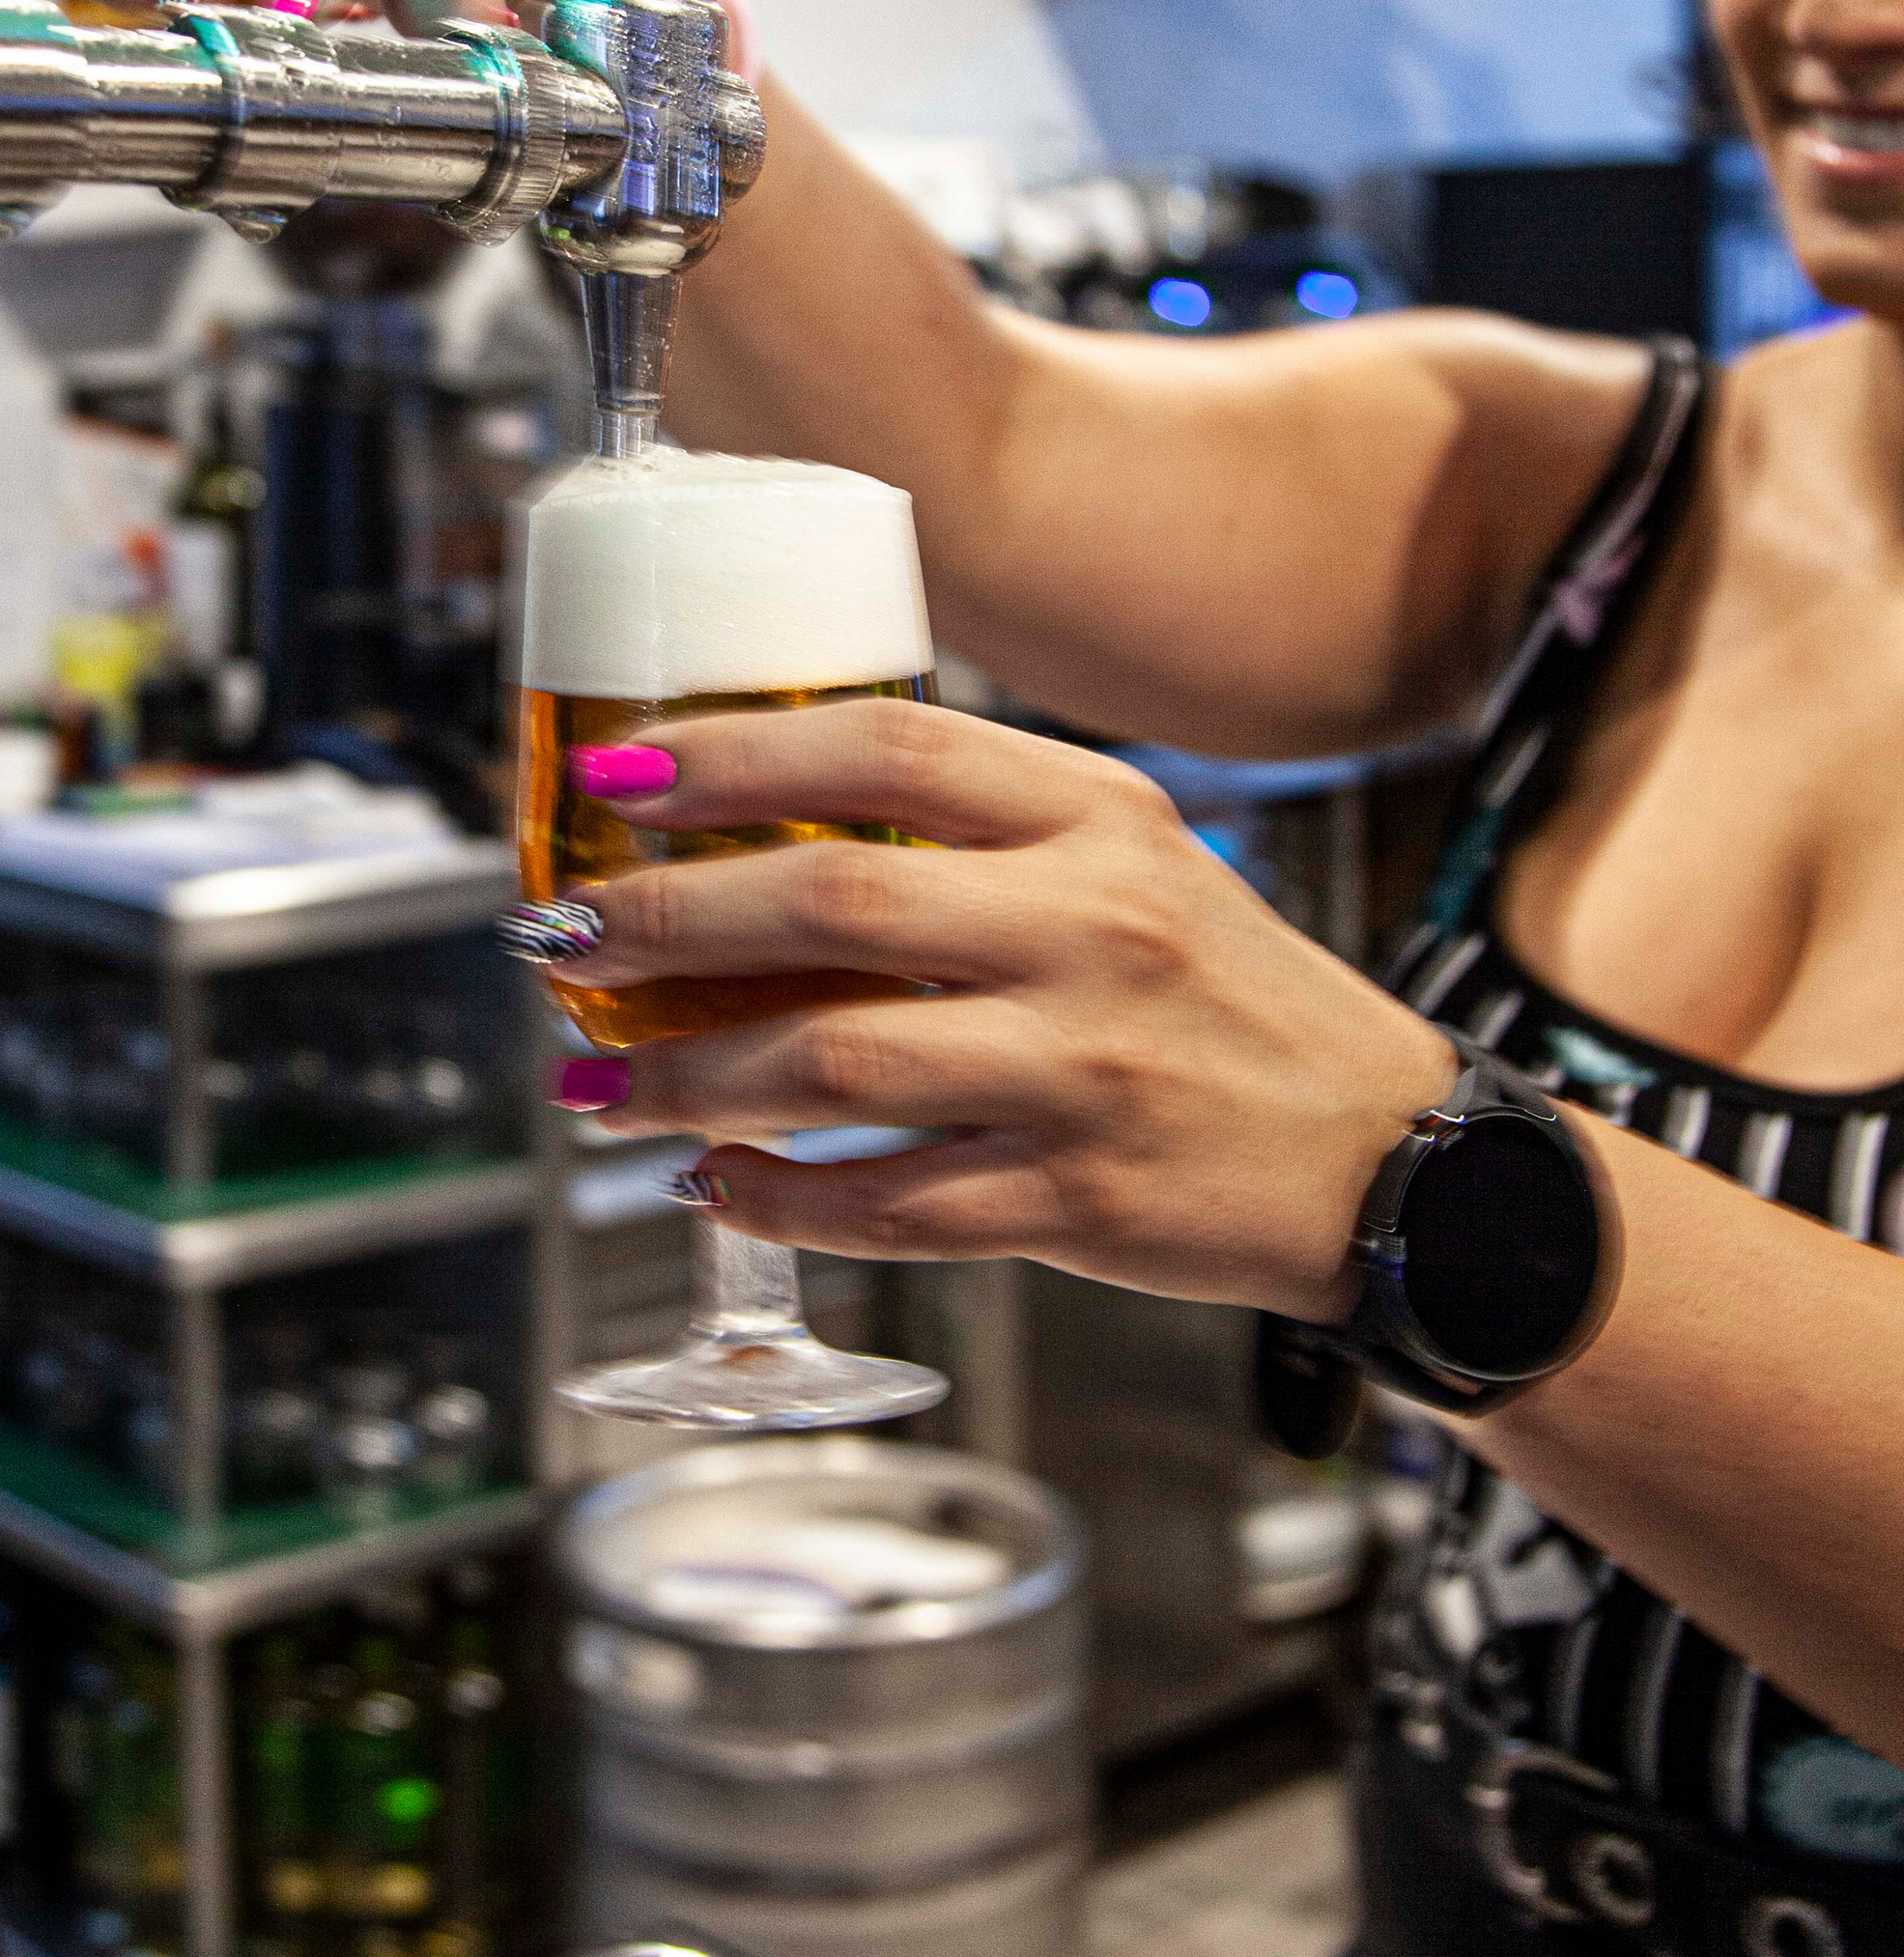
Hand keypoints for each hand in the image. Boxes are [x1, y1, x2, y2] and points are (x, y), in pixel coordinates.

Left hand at [560, 701, 1451, 1322]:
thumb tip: (771, 815)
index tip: (619, 776)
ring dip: (685, 1077)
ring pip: (833, 1066)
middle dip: (663, 921)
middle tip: (563, 936)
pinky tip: (713, 1180)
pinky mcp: (1078, 1200)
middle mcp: (1092, 932)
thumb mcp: (1138, 865)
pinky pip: (887, 1204)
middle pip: (831, 905)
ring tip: (597, 1080)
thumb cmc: (1231, 1002)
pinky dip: (777, 1196)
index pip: (889, 752)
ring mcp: (1086, 1072)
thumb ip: (988, 831)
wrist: (1393, 1160)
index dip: (734, 756)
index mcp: (1100, 823)